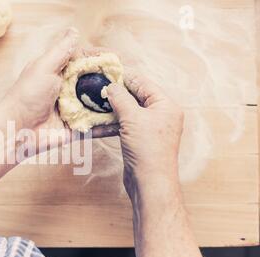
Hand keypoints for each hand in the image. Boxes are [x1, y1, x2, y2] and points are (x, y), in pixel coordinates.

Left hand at [5, 28, 119, 150]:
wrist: (17, 129)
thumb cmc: (27, 95)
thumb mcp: (44, 67)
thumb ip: (61, 51)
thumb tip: (73, 31)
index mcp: (60, 73)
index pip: (85, 61)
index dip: (100, 59)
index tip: (116, 59)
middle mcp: (68, 90)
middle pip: (94, 82)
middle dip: (111, 81)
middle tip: (128, 80)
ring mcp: (73, 109)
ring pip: (97, 103)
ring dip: (112, 102)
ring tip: (131, 99)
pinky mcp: (76, 127)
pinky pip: (95, 125)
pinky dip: (107, 124)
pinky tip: (121, 121)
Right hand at [106, 73, 183, 194]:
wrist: (150, 182)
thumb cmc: (147, 148)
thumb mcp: (132, 118)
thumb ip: (120, 98)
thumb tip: (111, 86)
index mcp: (166, 105)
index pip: (143, 83)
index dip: (125, 77)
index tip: (107, 72)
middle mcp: (161, 115)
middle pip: (135, 97)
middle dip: (116, 93)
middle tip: (97, 87)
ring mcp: (150, 128)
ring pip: (128, 112)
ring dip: (111, 109)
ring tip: (93, 103)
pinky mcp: (140, 140)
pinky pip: (125, 126)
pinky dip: (112, 124)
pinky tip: (97, 123)